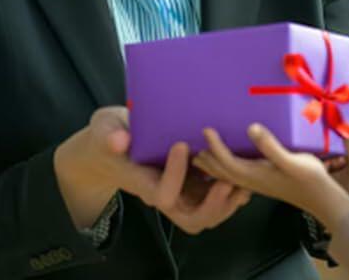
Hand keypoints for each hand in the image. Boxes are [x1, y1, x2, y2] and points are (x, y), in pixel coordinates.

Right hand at [54, 107, 251, 233]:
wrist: (112, 148)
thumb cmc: (110, 135)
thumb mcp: (105, 129)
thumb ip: (109, 134)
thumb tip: (118, 140)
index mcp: (143, 182)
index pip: (161, 194)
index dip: (174, 176)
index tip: (182, 144)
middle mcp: (164, 192)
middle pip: (190, 218)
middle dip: (212, 206)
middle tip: (227, 182)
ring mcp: (181, 191)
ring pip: (206, 214)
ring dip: (227, 202)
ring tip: (242, 181)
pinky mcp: (193, 183)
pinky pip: (213, 198)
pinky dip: (231, 190)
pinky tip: (244, 170)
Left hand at [195, 124, 348, 229]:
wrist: (319, 196)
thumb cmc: (307, 177)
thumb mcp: (291, 160)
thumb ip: (270, 146)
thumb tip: (251, 128)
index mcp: (255, 175)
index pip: (227, 161)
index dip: (215, 146)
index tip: (206, 130)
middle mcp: (251, 180)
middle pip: (222, 171)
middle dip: (207, 158)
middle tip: (192, 143)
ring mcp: (256, 183)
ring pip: (227, 175)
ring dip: (213, 165)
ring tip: (202, 155)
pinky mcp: (262, 181)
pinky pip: (236, 175)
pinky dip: (225, 168)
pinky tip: (228, 163)